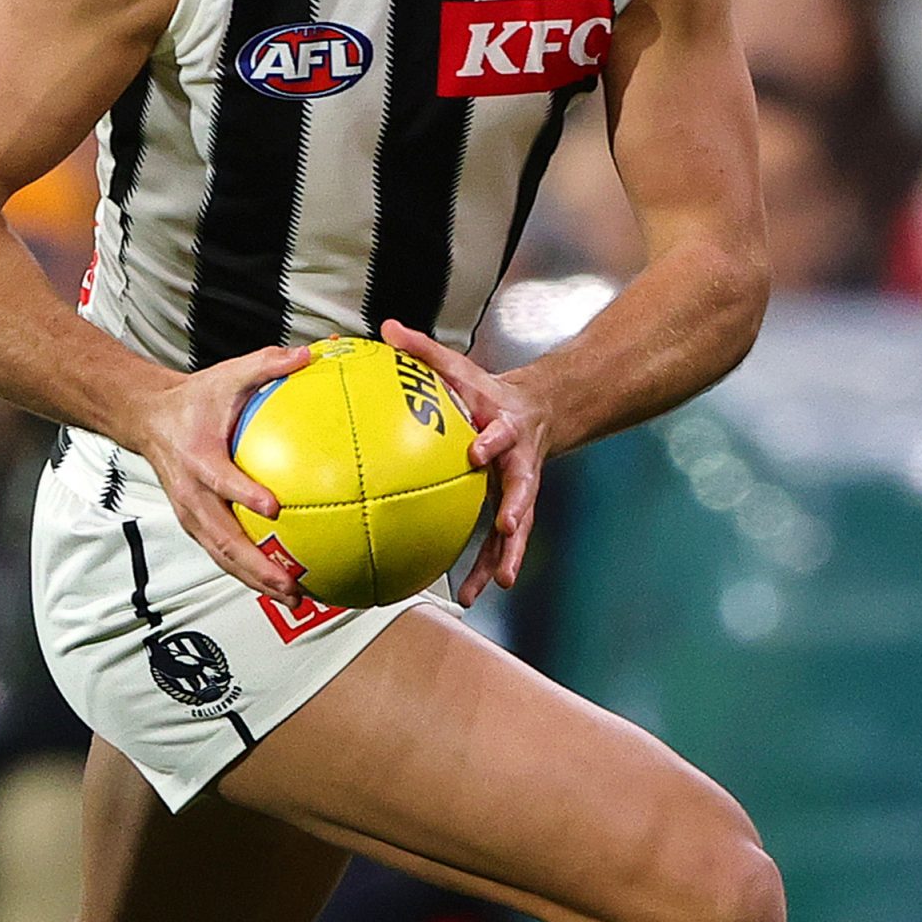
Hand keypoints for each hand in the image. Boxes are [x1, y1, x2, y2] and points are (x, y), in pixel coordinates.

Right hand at [131, 343, 312, 599]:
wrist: (148, 418)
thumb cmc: (194, 399)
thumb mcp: (228, 374)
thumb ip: (267, 365)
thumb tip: (308, 355)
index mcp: (198, 457)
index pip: (220, 479)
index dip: (243, 493)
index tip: (273, 508)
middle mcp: (191, 493)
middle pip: (221, 538)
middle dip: (254, 565)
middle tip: (290, 582)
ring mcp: (191, 514)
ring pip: (221, 556)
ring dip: (254, 579)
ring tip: (292, 597)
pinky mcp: (195, 524)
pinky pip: (222, 553)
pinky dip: (248, 573)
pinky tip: (281, 585)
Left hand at [380, 318, 548, 608]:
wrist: (535, 412)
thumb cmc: (487, 392)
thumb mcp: (459, 368)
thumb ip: (424, 351)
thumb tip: (386, 328)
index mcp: (504, 426)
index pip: (500, 431)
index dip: (492, 439)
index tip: (479, 448)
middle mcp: (518, 462)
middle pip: (522, 487)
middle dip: (517, 507)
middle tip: (507, 527)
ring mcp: (519, 490)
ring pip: (517, 527)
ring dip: (507, 555)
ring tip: (496, 585)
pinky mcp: (513, 510)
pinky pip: (501, 544)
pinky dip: (489, 567)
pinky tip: (470, 594)